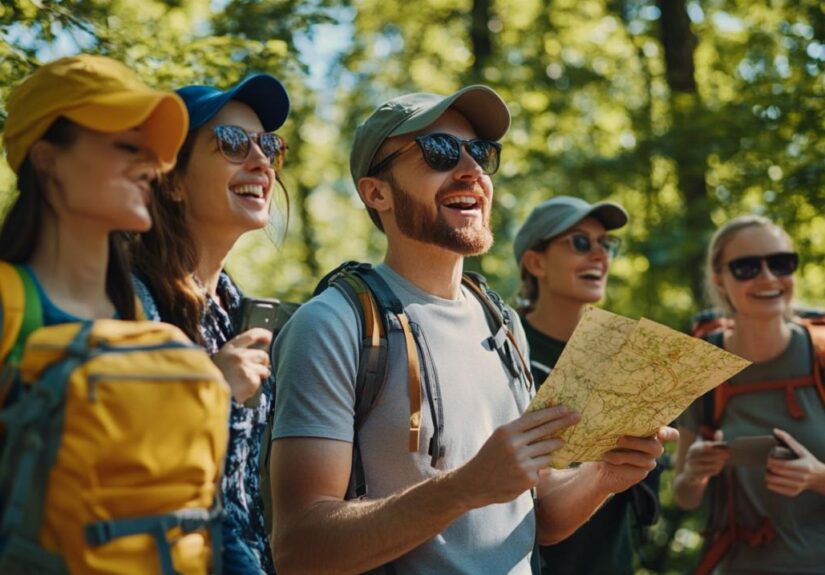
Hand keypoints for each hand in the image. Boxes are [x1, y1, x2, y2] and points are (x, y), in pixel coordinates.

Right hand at [212, 328, 271, 403]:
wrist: (208, 396)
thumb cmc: (214, 378)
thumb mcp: (221, 359)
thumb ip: (236, 353)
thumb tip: (255, 354)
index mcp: (230, 348)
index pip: (252, 335)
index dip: (263, 335)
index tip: (269, 337)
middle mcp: (238, 355)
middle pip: (262, 354)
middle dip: (263, 363)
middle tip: (257, 370)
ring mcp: (245, 367)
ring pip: (264, 369)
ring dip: (259, 376)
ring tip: (245, 382)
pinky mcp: (250, 379)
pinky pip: (259, 381)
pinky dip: (254, 386)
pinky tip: (243, 389)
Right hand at [456, 406, 580, 506]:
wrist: (475, 483)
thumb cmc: (490, 458)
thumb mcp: (500, 438)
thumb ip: (519, 430)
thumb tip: (543, 419)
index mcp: (507, 431)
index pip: (535, 418)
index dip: (553, 413)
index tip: (566, 408)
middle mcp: (514, 445)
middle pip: (545, 431)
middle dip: (564, 423)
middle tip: (577, 417)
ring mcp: (522, 462)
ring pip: (547, 451)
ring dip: (553, 447)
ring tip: (558, 442)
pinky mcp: (528, 477)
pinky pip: (542, 468)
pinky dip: (538, 467)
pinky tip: (526, 470)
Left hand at [596, 426, 678, 492]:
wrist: (602, 464)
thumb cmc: (608, 441)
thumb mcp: (612, 431)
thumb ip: (616, 425)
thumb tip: (604, 417)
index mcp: (650, 433)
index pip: (670, 434)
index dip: (668, 434)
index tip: (660, 433)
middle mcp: (653, 447)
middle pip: (655, 447)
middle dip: (636, 443)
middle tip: (618, 439)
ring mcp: (648, 462)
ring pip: (643, 460)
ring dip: (623, 456)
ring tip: (606, 454)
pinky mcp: (640, 474)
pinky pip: (634, 471)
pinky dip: (620, 467)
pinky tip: (608, 464)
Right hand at [680, 429, 728, 486]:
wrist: (690, 473)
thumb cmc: (701, 457)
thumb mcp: (705, 448)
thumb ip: (713, 441)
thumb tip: (720, 432)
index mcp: (693, 448)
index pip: (703, 446)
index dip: (713, 446)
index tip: (723, 445)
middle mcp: (691, 457)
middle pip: (705, 455)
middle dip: (717, 454)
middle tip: (728, 453)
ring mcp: (692, 466)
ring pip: (705, 464)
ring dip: (716, 462)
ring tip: (724, 461)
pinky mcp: (695, 475)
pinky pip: (705, 473)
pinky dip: (713, 470)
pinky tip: (719, 467)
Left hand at [766, 428, 824, 496]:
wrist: (819, 478)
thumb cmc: (808, 461)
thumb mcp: (801, 450)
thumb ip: (788, 439)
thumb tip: (775, 430)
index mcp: (804, 467)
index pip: (783, 465)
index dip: (772, 461)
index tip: (768, 457)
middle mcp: (802, 478)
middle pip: (777, 473)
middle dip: (768, 467)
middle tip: (767, 462)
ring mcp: (798, 487)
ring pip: (773, 481)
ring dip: (767, 475)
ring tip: (769, 469)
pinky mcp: (793, 492)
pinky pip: (774, 488)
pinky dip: (769, 482)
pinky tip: (772, 477)